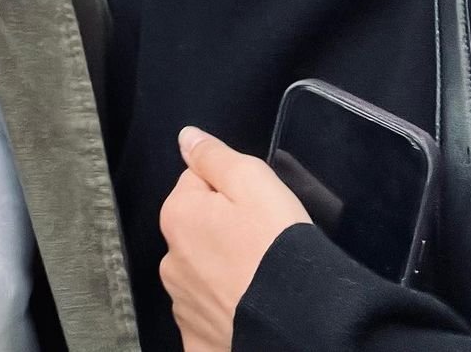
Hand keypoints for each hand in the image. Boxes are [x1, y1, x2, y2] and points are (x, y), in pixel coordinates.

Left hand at [159, 126, 311, 351]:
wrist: (300, 318)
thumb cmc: (276, 245)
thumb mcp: (251, 179)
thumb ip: (213, 155)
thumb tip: (186, 138)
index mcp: (178, 216)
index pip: (196, 184)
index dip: (228, 190)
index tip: (252, 207)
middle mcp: (170, 261)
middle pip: (197, 231)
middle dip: (222, 232)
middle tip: (259, 241)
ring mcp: (183, 305)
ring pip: (202, 274)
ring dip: (223, 273)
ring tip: (258, 277)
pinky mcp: (198, 340)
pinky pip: (207, 318)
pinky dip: (223, 313)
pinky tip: (246, 309)